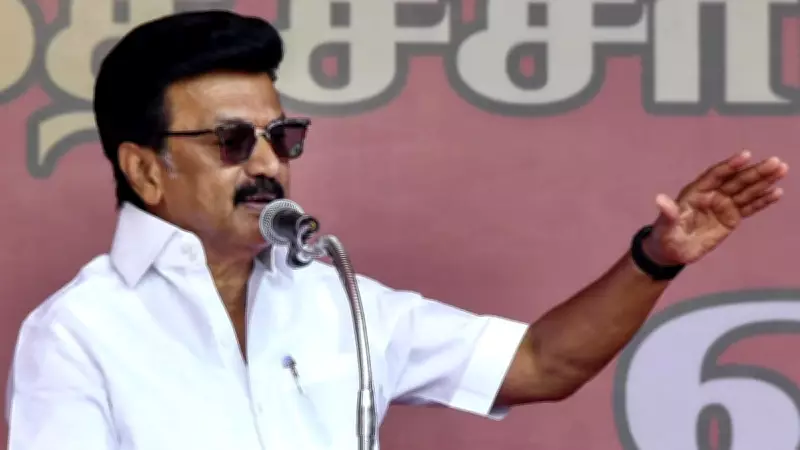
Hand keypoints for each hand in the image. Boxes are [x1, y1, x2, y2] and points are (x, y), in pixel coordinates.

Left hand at [642, 150, 787, 265]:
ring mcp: (723, 205)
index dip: (730, 165)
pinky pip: (749, 207)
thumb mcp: (664, 227)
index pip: (715, 175)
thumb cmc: (664, 236)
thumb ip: (667, 213)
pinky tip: (777, 192)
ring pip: (746, 191)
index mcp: (695, 192)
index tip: (746, 155)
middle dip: (755, 171)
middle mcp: (712, 194)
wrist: (671, 252)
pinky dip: (763, 200)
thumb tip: (659, 199)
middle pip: (736, 180)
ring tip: (782, 170)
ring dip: (764, 181)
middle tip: (775, 162)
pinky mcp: (731, 217)